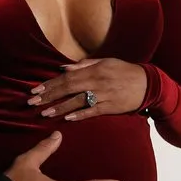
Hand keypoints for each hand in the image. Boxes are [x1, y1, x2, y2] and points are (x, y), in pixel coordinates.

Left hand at [28, 58, 146, 121]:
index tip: (35, 90)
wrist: (149, 83)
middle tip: (32, 103)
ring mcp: (104, 94)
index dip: (50, 84)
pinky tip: (67, 118)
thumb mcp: (105, 62)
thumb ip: (84, 65)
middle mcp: (97, 81)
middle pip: (68, 88)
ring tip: (44, 113)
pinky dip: (80, 115)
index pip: (66, 77)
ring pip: (78, 101)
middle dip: (49, 96)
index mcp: (94, 69)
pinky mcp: (111, 107)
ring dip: (60, 107)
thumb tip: (63, 68)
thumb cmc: (124, 70)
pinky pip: (93, 111)